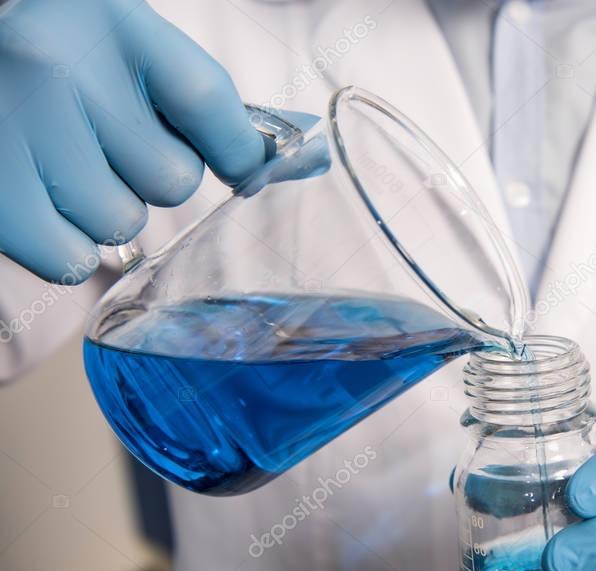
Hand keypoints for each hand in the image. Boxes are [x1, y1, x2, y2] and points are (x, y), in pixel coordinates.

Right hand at [0, 0, 264, 282]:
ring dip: (106, 211)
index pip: (212, 105)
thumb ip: (207, 107)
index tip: (242, 170)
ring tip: (62, 166)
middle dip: (150, 176)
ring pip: (123, 224)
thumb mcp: (131, 54)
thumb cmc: (62, 64)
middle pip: (172, 180)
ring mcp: (16, 127)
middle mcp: (60, 66)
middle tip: (104, 144)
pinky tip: (41, 201)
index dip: (239, 154)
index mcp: (112, 24)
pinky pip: (73, 262)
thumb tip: (307, 159)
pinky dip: (68, 247)